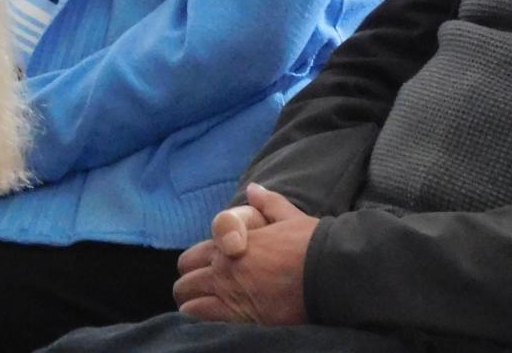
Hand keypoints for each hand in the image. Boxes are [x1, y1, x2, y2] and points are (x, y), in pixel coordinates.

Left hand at [174, 184, 315, 324]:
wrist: (327, 270)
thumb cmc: (310, 244)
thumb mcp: (290, 217)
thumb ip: (268, 203)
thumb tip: (253, 189)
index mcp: (230, 244)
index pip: (191, 259)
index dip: (197, 268)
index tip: (210, 274)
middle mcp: (222, 268)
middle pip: (184, 283)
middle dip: (192, 288)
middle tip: (208, 294)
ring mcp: (227, 292)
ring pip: (187, 302)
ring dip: (196, 304)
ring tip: (211, 309)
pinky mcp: (236, 315)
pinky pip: (200, 319)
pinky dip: (203, 320)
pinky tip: (216, 322)